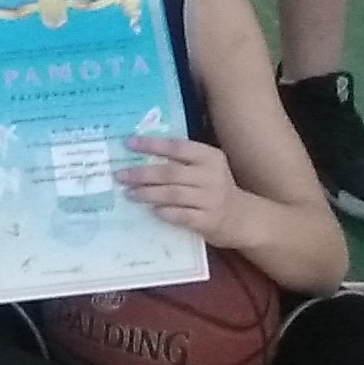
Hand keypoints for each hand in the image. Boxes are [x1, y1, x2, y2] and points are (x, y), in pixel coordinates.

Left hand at [116, 131, 245, 246]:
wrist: (242, 217)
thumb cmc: (214, 188)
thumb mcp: (205, 168)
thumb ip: (181, 161)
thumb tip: (140, 155)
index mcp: (209, 157)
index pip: (177, 146)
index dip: (152, 144)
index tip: (128, 143)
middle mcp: (211, 176)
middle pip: (170, 172)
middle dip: (142, 174)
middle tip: (121, 175)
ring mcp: (211, 200)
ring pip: (173, 194)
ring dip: (148, 194)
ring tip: (129, 193)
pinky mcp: (209, 221)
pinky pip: (182, 216)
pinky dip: (166, 212)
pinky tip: (152, 211)